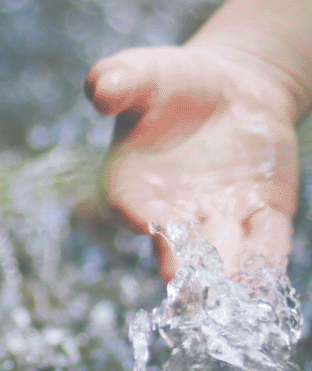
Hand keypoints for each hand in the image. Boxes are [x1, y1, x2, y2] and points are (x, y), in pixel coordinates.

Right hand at [85, 43, 298, 279]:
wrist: (229, 89)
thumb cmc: (171, 81)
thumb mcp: (142, 71)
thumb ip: (118, 80)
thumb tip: (101, 89)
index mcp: (131, 185)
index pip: (132, 207)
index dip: (143, 217)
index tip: (152, 227)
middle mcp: (171, 213)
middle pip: (178, 246)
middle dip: (188, 268)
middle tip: (194, 290)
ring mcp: (217, 220)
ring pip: (224, 254)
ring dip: (231, 277)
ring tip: (238, 299)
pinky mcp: (260, 215)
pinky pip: (265, 243)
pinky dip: (268, 262)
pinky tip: (270, 283)